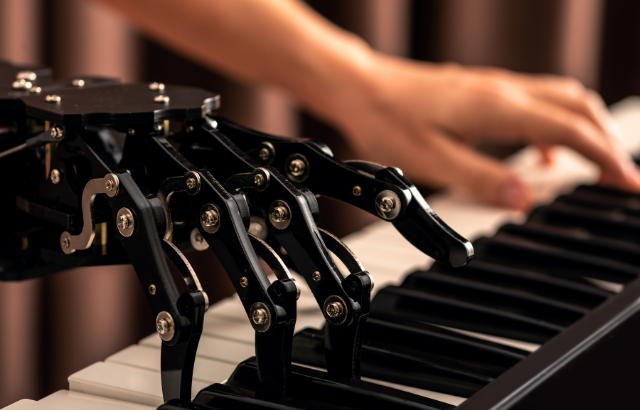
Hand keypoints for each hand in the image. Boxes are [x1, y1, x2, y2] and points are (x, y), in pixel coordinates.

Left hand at [326, 57, 639, 208]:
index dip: (605, 157)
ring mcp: (494, 86)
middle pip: (578, 106)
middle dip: (607, 140)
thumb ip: (481, 180)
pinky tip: (542, 154)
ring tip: (595, 164)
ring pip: (561, 99)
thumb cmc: (388, 120)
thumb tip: (523, 198)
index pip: (570, 131)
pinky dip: (555, 127)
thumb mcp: (431, 161)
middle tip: (619, 176)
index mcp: (498, 108)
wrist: (360, 89)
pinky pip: (535, 103)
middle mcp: (503, 90)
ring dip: (586, 129)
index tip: (627, 182)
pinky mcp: (482, 91)